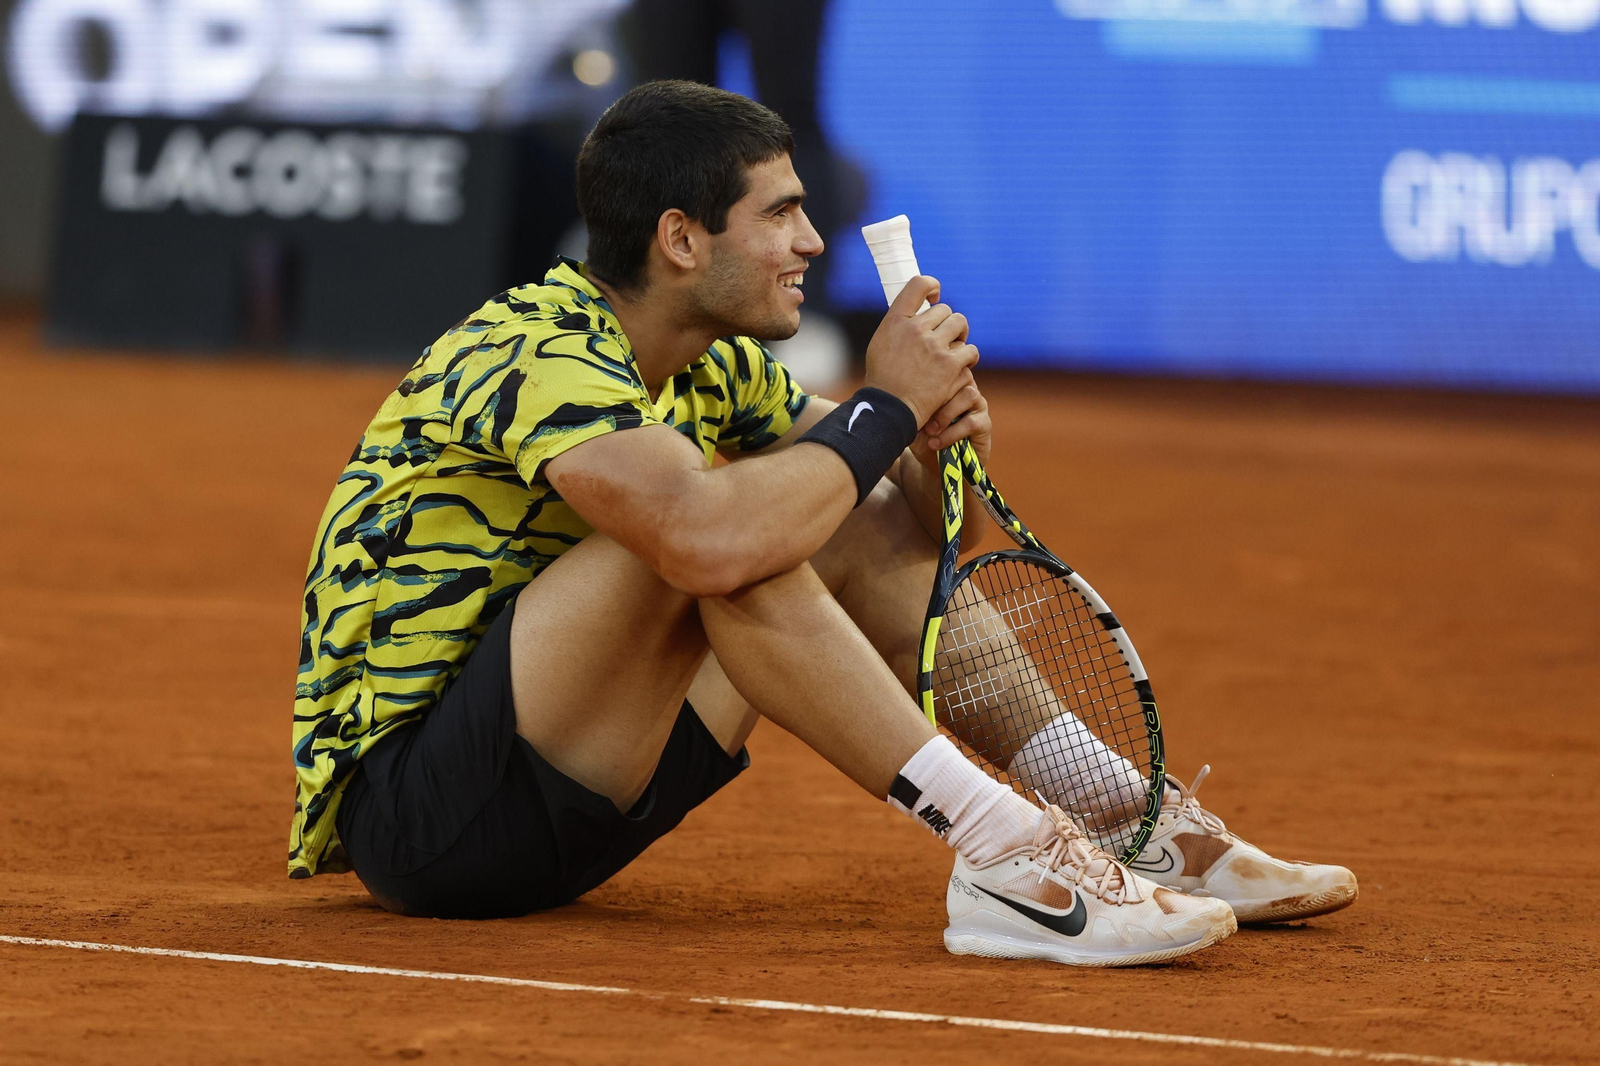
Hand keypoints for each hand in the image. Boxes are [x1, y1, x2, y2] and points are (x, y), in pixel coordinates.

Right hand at [862, 276, 979, 426]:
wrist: (890, 409)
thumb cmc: (883, 380)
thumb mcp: (880, 344)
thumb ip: (898, 326)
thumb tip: (916, 316)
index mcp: (896, 320)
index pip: (918, 285)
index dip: (932, 285)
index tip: (935, 296)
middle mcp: (916, 329)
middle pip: (945, 310)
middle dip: (947, 323)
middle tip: (945, 337)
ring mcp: (934, 346)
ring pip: (960, 325)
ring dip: (960, 336)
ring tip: (955, 349)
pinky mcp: (950, 365)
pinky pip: (970, 350)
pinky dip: (969, 357)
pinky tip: (963, 364)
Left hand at [909, 369, 991, 470]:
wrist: (935, 463)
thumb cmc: (922, 436)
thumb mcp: (912, 417)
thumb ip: (912, 401)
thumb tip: (904, 388)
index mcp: (948, 379)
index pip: (946, 364)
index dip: (930, 376)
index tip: (913, 394)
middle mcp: (965, 387)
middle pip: (960, 375)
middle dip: (938, 394)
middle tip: (920, 412)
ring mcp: (978, 404)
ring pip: (968, 394)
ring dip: (945, 414)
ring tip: (930, 430)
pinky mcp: (985, 423)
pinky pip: (971, 422)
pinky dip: (951, 433)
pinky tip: (936, 443)